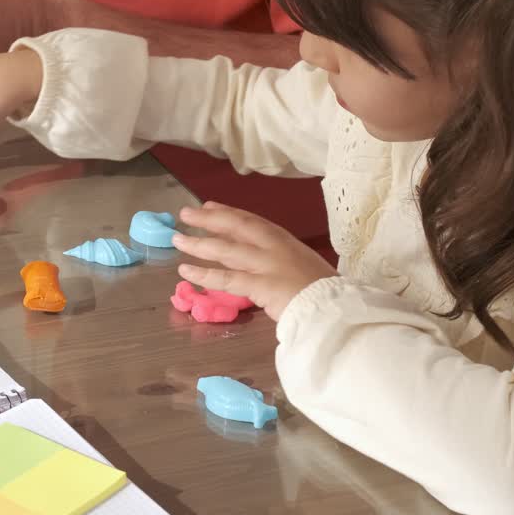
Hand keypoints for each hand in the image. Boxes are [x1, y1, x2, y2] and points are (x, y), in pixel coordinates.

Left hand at [173, 202, 337, 319]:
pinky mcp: (261, 286)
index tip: (208, 205)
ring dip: (199, 243)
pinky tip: (185, 271)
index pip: (251, 221)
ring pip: (226, 250)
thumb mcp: (302, 267)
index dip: (227, 212)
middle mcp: (274, 247)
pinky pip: (226, 279)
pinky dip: (204, 275)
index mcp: (285, 241)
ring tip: (177, 240)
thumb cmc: (323, 292)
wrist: (336, 309)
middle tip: (186, 213)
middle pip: (235, 227)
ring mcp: (267, 265)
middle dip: (209, 219)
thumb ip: (279, 263)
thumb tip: (259, 264)